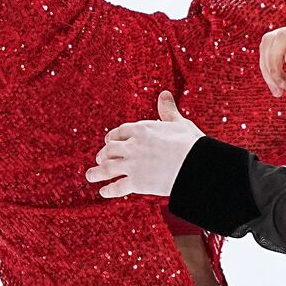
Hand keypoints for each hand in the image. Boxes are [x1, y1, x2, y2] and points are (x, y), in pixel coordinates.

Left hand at [87, 92, 204, 197]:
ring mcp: (132, 165)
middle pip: (110, 150)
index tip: (109, 140)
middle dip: (103, 154)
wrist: (195, 165)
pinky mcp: (136, 183)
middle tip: (100, 158)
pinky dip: (108, 190)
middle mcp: (132, 146)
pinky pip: (117, 187)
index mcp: (141, 129)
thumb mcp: (178, 122)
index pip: (120, 132)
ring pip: (107, 168)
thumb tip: (164, 93)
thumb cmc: (190, 142)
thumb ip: (167, 110)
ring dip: (97, 172)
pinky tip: (103, 191)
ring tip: (90, 175)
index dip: (112, 137)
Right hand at [259, 19, 285, 96]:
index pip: (284, 36)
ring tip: (280, 91)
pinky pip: (275, 54)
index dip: (275, 58)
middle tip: (279, 90)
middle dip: (270, 66)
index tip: (279, 80)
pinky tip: (282, 86)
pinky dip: (273, 70)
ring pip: (270, 47)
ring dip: (269, 69)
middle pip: (272, 40)